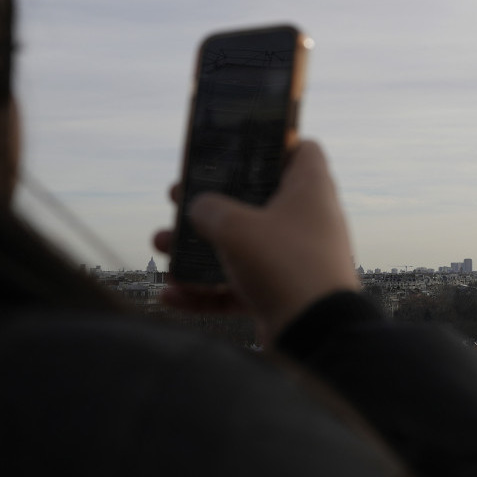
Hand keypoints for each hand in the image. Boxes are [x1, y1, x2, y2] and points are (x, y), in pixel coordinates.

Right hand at [154, 140, 359, 342]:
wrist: (315, 333)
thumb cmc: (284, 264)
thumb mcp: (236, 227)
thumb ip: (210, 209)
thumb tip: (198, 206)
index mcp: (309, 190)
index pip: (302, 150)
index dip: (274, 143)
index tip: (238, 147)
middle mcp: (307, 219)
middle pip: (255, 200)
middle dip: (212, 202)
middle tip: (177, 198)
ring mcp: (295, 257)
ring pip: (241, 244)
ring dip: (199, 247)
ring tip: (161, 246)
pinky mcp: (282, 291)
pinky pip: (239, 285)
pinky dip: (206, 290)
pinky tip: (170, 294)